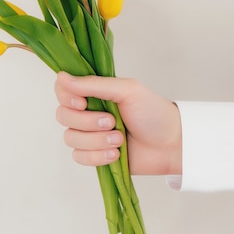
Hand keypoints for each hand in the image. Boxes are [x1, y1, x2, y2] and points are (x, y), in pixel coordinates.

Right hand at [55, 72, 181, 174]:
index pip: (62, 90)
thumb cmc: (154, 113)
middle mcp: (86, 112)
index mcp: (92, 92)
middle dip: (87, 122)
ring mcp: (88, 134)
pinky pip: (78, 157)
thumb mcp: (127, 90)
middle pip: (63, 116)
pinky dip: (97, 156)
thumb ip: (93, 84)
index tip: (82, 103)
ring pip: (70, 138)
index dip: (67, 97)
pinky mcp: (93, 155)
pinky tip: (116, 154)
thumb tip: (61, 77)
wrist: (172, 145)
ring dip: (96, 141)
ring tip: (119, 140)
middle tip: (112, 122)